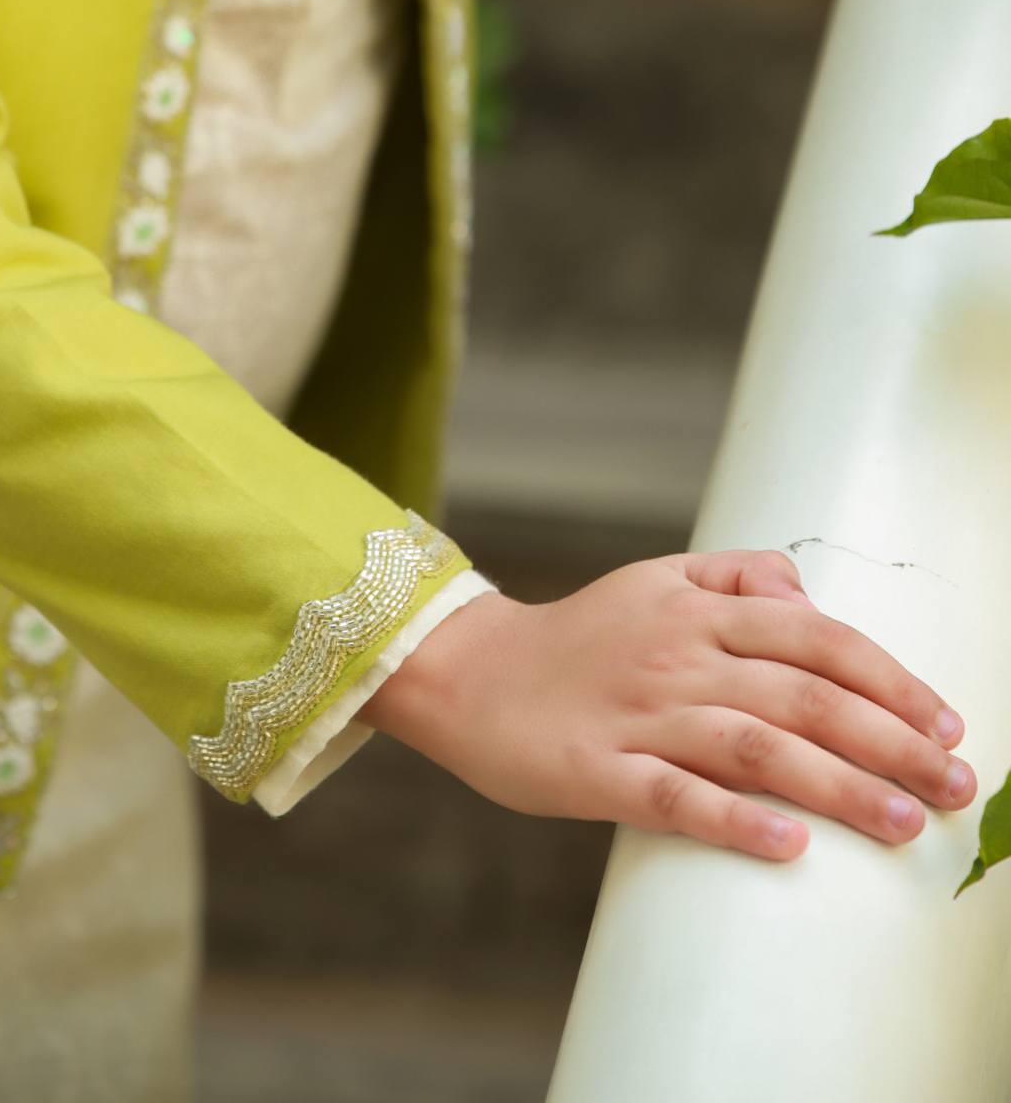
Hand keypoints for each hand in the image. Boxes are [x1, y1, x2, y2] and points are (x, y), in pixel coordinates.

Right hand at [359, 547, 975, 861]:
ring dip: (838, 787)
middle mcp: (678, 655)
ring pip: (756, 747)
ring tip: (902, 821)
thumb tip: (808, 595)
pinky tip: (789, 846)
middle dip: (891, 741)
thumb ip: (736, 577)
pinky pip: (676, 798)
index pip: (817, 637)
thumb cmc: (578, 635)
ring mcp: (639, 714)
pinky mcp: (599, 771)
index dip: (889, 678)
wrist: (469, 671)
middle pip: (804, 695)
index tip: (945, 722)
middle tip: (954, 784)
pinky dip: (735, 821)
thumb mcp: (656, 580)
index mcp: (697, 609)